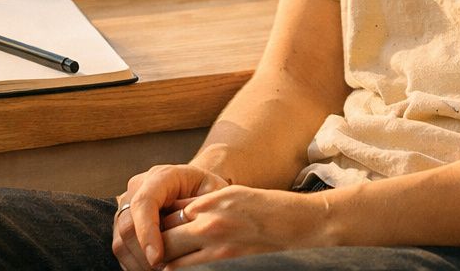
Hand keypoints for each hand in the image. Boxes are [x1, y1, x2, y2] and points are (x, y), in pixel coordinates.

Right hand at [111, 164, 229, 270]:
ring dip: (139, 262)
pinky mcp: (122, 221)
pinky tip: (155, 268)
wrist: (198, 187)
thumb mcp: (214, 194)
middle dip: (144, 254)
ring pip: (121, 240)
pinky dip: (136, 264)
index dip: (147, 232)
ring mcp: (127, 204)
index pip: (144, 202)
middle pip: (127, 225)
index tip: (157, 259)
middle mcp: (138, 187)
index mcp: (161, 176)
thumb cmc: (208, 192)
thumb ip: (201, 209)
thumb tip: (189, 233)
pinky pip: (121, 248)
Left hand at [155, 185, 332, 268]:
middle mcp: (210, 224)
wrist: (305, 226)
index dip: (156, 229)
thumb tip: (174, 214)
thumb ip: (201, 205)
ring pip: (174, 266)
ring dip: (170, 267)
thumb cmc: (269, 209)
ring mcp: (220, 251)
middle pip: (164, 242)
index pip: (165, 217)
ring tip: (169, 268)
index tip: (154, 238)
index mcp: (209, 202)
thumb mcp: (232, 196)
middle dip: (158, 251)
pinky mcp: (230, 267)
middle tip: (156, 259)